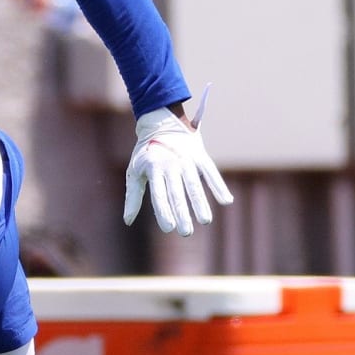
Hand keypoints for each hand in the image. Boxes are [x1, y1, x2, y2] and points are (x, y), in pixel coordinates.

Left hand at [123, 89, 232, 235]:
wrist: (160, 122)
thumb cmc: (146, 154)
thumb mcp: (134, 171)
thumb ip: (133, 197)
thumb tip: (128, 221)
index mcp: (153, 169)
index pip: (159, 194)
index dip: (163, 211)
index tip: (168, 228)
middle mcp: (170, 165)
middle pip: (177, 192)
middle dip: (182, 213)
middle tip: (186, 232)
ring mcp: (186, 160)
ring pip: (194, 185)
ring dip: (200, 203)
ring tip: (205, 221)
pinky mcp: (200, 156)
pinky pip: (211, 172)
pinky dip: (219, 186)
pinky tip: (226, 201)